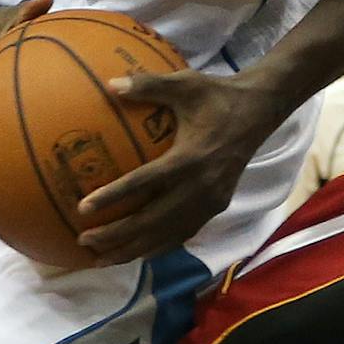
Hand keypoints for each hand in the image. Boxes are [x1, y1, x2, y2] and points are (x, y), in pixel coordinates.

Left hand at [72, 64, 289, 264]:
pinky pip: (184, 233)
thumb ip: (149, 84)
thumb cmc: (217, 95)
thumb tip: (109, 85)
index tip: (83, 209)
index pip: (145, 183)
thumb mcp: (186, 84)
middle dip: (116, 236)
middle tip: (83, 241)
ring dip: (133, 249)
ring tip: (102, 259)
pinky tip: (138, 253)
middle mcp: (201, 186)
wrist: (260, 111)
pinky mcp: (218, 206)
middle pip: (152, 221)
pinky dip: (159, 246)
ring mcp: (211, 200)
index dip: (114, 197)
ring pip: (167, 235)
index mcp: (190, 158)